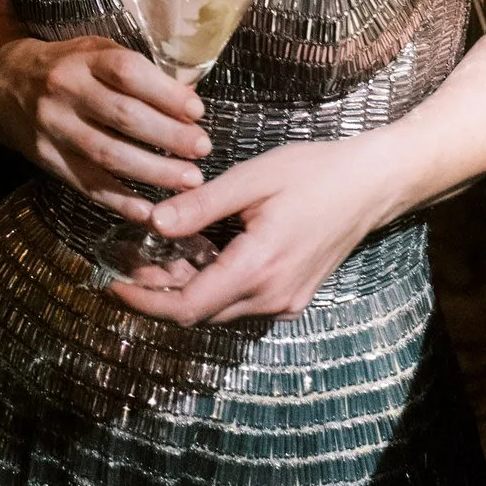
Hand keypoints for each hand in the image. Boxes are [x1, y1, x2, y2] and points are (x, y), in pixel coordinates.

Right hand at [0, 34, 211, 220]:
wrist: (3, 82)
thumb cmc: (66, 64)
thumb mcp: (95, 51)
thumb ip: (134, 71)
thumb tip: (186, 100)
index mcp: (84, 58)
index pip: (129, 72)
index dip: (165, 93)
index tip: (197, 111)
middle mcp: (67, 92)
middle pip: (124, 117)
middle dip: (169, 136)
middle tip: (203, 150)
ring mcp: (55, 128)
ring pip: (108, 155)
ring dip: (153, 172)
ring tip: (189, 180)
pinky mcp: (48, 160)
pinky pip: (86, 185)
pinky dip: (118, 200)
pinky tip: (147, 210)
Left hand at [109, 136, 385, 325]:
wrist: (371, 185)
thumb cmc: (313, 172)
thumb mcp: (253, 178)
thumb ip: (202, 205)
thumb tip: (153, 224)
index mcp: (258, 268)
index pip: (188, 307)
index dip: (146, 302)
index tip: (113, 285)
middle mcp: (271, 297)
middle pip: (200, 313)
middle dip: (159, 293)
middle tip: (129, 262)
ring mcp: (284, 301)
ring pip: (219, 309)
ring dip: (185, 288)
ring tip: (158, 254)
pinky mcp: (292, 295)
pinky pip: (241, 301)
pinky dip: (213, 283)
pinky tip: (199, 253)